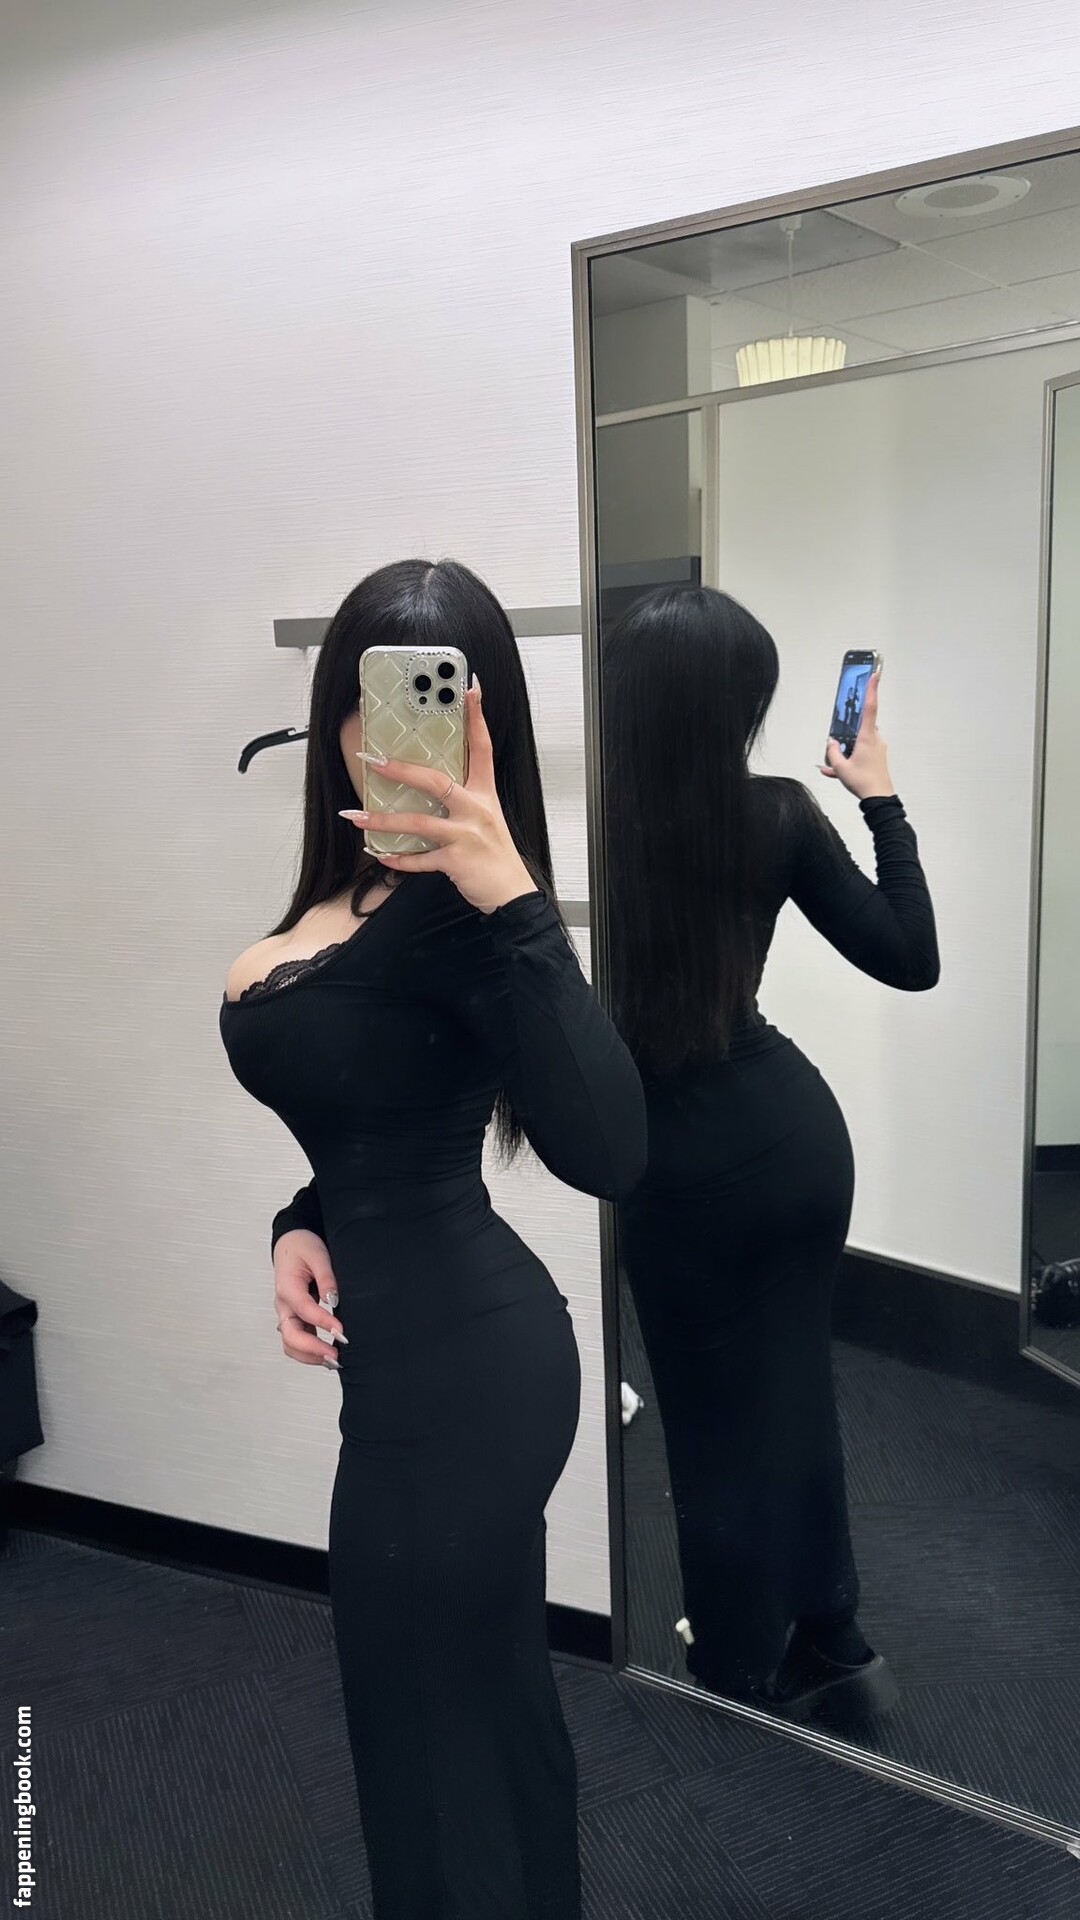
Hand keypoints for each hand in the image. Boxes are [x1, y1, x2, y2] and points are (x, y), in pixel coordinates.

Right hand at [272, 1229, 347, 1369]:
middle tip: (336, 1355)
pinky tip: (327, 1354)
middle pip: (291, 1336)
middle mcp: (283, 1304)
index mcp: (287, 1287)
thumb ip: (326, 1278)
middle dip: (313, 1350)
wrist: (291, 1243)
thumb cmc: (302, 1246)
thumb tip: (333, 1300)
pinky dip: (310, 1351)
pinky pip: (297, 1340)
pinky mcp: (294, 1318)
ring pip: (291, 1344)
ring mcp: (287, 1313)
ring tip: (334, 1360)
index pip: (304, 1310)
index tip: (341, 1333)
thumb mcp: (318, 1255)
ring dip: (310, 1356)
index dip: (323, 1324)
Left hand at [342, 679, 537, 913]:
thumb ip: (462, 800)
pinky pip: (420, 860)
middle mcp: (476, 810)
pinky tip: (380, 854)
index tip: (470, 689)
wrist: (511, 894)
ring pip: (419, 823)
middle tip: (374, 761)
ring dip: (385, 820)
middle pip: (437, 782)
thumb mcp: (486, 818)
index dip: (477, 717)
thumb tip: (429, 785)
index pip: (482, 747)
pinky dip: (398, 860)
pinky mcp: (456, 862)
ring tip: (358, 817)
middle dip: (402, 770)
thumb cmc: (495, 855)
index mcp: (484, 794)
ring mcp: (466, 836)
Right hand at [820, 671, 894, 800]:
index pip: (870, 707)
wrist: (879, 799)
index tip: (875, 674)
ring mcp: (878, 749)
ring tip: (836, 765)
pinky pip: (861, 753)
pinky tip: (837, 771)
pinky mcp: (877, 757)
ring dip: (847, 750)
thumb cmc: (865, 783)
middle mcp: (875, 740)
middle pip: (860, 726)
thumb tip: (831, 744)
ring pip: (859, 742)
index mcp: (868, 737)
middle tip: (841, 740)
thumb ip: (833, 753)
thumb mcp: (841, 768)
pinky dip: (850, 760)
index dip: (872, 689)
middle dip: (848, 732)